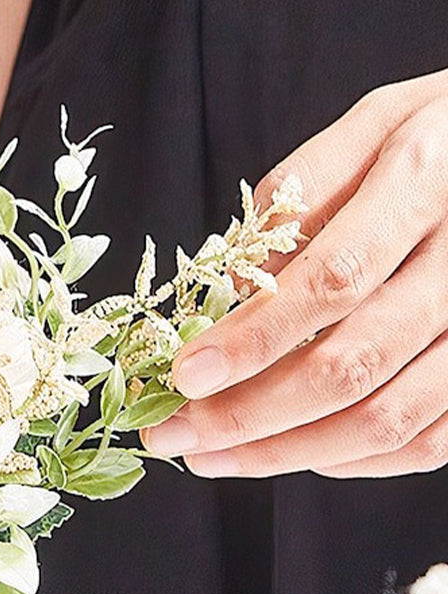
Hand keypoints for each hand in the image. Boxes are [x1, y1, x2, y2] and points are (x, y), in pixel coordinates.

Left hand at [149, 69, 447, 478]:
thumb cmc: (438, 144)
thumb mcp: (370, 131)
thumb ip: (296, 200)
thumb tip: (231, 293)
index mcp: (423, 183)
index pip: (332, 281)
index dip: (253, 339)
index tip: (184, 376)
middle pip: (350, 367)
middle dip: (246, 415)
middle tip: (172, 435)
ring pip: (383, 420)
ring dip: (283, 454)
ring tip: (210, 457)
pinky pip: (424, 443)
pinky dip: (347, 461)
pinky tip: (290, 453)